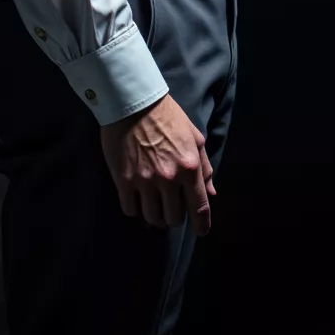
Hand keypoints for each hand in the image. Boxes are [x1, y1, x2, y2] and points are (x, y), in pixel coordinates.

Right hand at [100, 93, 215, 235]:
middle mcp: (169, 178)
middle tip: (171, 206)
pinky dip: (135, 208)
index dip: (202, 224)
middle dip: (175, 216)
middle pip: (173, 218)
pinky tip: (137, 198)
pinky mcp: (124, 181)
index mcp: (189, 167)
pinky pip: (131, 210)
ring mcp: (145, 182)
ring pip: (152, 218)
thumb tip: (210, 193)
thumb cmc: (168, 116)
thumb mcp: (194, 137)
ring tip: (154, 205)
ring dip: (155, 215)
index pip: (199, 207)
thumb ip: (204, 167)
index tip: (201, 232)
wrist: (134, 102)